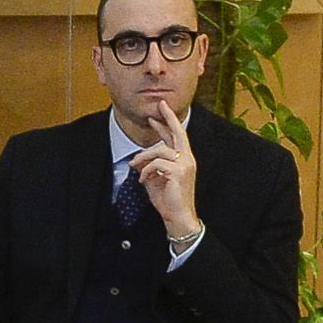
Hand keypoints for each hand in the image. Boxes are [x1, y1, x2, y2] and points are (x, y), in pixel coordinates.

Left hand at [132, 101, 199, 241]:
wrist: (178, 216)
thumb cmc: (168, 199)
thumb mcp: (156, 178)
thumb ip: (150, 165)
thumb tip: (137, 158)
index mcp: (184, 159)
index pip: (177, 136)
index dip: (169, 122)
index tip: (160, 111)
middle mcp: (188, 159)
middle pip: (178, 133)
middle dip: (168, 118)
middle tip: (159, 106)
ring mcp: (184, 165)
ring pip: (160, 151)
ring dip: (143, 157)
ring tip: (134, 165)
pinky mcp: (178, 173)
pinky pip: (156, 164)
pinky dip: (146, 171)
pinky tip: (142, 179)